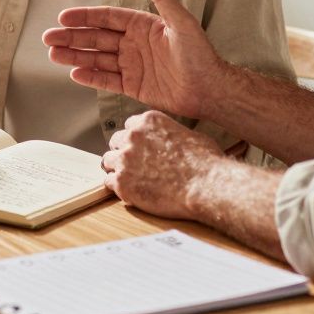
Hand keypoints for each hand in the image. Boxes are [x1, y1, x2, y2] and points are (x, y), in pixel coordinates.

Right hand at [42, 0, 229, 118]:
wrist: (210, 89)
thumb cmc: (201, 55)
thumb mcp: (182, 24)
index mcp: (142, 25)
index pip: (107, 18)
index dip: (85, 17)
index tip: (64, 17)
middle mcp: (133, 43)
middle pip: (96, 38)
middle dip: (72, 37)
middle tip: (48, 38)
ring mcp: (131, 65)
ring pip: (96, 58)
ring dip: (75, 56)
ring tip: (53, 54)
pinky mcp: (133, 85)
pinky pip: (106, 80)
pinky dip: (90, 77)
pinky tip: (74, 72)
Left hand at [101, 110, 224, 219]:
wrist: (206, 186)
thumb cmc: (205, 162)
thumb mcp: (190, 135)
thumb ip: (171, 134)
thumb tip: (173, 140)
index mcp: (148, 121)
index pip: (130, 125)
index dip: (136, 139)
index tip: (141, 148)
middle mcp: (132, 136)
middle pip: (115, 141)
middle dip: (123, 152)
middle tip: (134, 165)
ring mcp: (125, 159)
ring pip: (107, 161)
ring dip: (117, 169)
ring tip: (131, 179)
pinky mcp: (122, 182)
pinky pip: (109, 182)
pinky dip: (119, 188)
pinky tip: (131, 192)